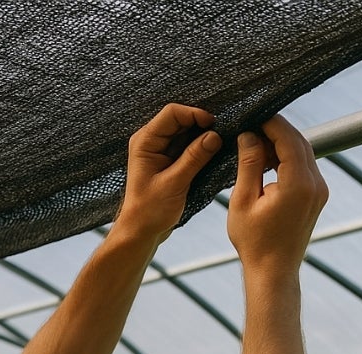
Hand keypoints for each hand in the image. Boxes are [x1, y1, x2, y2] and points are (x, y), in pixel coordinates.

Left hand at [115, 103, 220, 244]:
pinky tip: (210, 153)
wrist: (141, 231)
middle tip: (221, 133)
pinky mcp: (167, 162)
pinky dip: (198, 149)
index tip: (214, 123)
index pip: (172, 114)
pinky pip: (185, 148)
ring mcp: (158, 151)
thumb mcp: (175, 183)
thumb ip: (194, 158)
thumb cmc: (150, 210)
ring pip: (184, 134)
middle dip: (200, 125)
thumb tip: (214, 137)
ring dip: (201, 137)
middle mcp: (150, 141)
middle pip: (179, 121)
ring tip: (218, 143)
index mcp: (145, 141)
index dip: (194, 114)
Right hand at [227, 115, 327, 278]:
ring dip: (280, 143)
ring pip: (303, 151)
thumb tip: (249, 133)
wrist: (274, 273)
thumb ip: (249, 163)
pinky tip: (266, 163)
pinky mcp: (317, 196)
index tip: (250, 114)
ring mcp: (320, 191)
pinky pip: (304, 166)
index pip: (287, 137)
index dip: (269, 121)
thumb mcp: (243, 199)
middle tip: (249, 127)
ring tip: (254, 148)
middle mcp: (316, 185)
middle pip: (298, 140)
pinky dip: (287, 158)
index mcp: (298, 185)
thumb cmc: (255, 243)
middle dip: (274, 129)